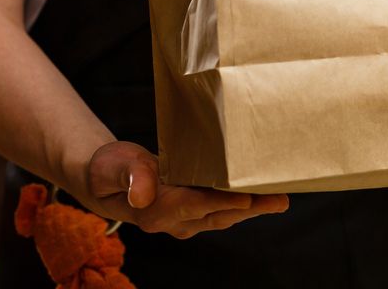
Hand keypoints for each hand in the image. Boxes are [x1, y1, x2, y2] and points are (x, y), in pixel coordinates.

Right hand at [71, 141, 288, 238]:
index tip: (247, 198)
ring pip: (225, 214)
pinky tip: (262, 192)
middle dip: (251, 208)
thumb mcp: (114, 165)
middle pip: (218, 214)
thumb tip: (143, 196)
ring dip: (254, 207)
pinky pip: (223, 208)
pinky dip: (244, 201)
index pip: (194, 206)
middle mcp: (175, 221)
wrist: (107, 180)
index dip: (221, 202)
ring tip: (281, 198)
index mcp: (156, 211)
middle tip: (280, 199)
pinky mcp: (194, 210)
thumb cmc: (111, 169)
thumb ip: (130, 176)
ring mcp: (186, 218)